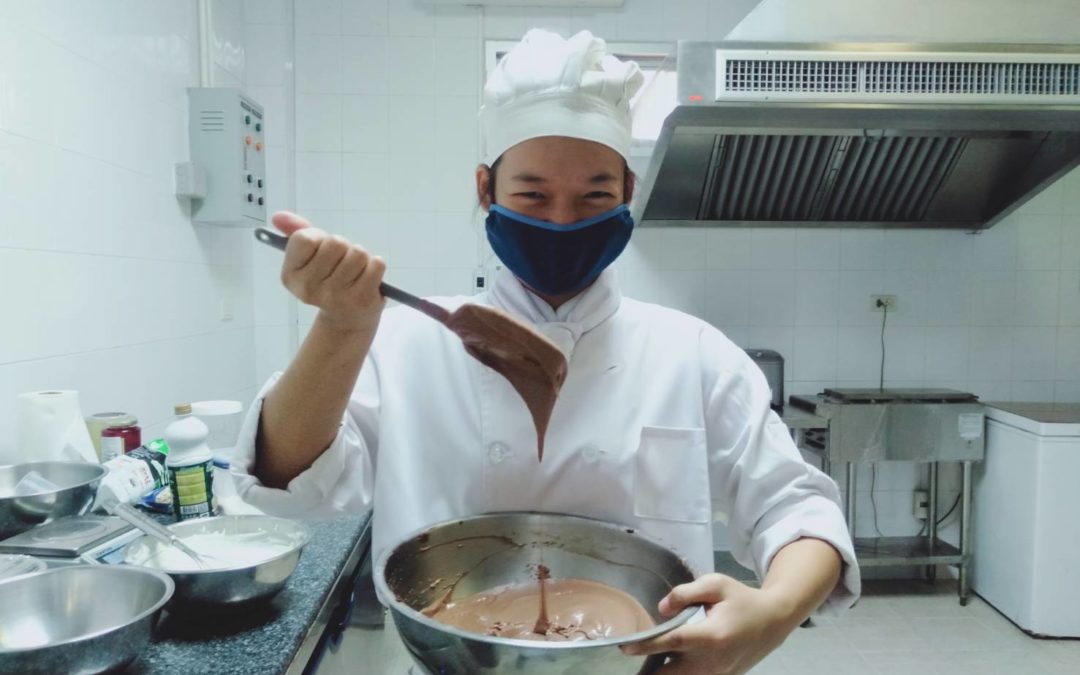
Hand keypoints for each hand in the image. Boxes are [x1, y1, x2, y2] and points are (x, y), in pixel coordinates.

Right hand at [273, 211, 385, 332]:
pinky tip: (367, 279)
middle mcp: (309, 288)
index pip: (304, 238)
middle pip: (335, 242)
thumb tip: (278, 216)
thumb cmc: (329, 278)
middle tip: (341, 263)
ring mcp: (336, 296)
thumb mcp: (309, 256)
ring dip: (361, 257)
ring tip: (354, 272)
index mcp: (291, 275)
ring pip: (358, 252)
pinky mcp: (362, 300)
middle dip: (343, 247)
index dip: (318, 237)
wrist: (348, 317)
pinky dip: (376, 266)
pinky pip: (376, 264)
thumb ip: (295, 232)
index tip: (321, 249)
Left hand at [621, 574, 800, 674]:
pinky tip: (670, 660)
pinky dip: (677, 672)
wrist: (773, 621)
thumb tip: (661, 609)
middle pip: (670, 674)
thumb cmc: (742, 599)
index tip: (625, 647)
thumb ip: (685, 593)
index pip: (671, 643)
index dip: (646, 645)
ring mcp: (717, 674)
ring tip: (649, 657)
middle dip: (649, 668)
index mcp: (711, 635)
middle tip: (634, 654)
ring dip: (662, 671)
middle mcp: (712, 661)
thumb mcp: (716, 584)